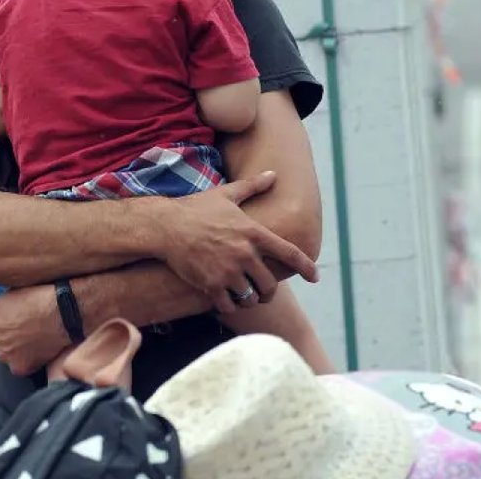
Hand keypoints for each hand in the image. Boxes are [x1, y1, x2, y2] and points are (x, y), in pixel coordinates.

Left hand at [0, 285, 70, 376]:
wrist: (64, 312)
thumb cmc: (42, 296)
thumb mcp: (14, 292)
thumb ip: (2, 305)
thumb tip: (3, 308)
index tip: (2, 327)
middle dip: (6, 339)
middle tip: (25, 331)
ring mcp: (4, 354)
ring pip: (8, 356)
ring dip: (17, 351)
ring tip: (36, 339)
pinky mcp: (19, 367)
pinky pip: (21, 367)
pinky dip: (29, 362)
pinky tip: (41, 349)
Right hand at [153, 170, 319, 314]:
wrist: (166, 226)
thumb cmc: (196, 209)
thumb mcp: (227, 195)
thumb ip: (252, 186)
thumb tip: (272, 174)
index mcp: (253, 233)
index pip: (289, 253)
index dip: (305, 267)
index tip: (315, 277)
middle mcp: (245, 253)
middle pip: (270, 284)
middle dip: (268, 290)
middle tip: (263, 291)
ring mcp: (228, 271)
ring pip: (251, 297)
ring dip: (250, 300)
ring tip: (245, 297)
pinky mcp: (211, 284)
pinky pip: (230, 305)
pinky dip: (230, 306)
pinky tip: (226, 301)